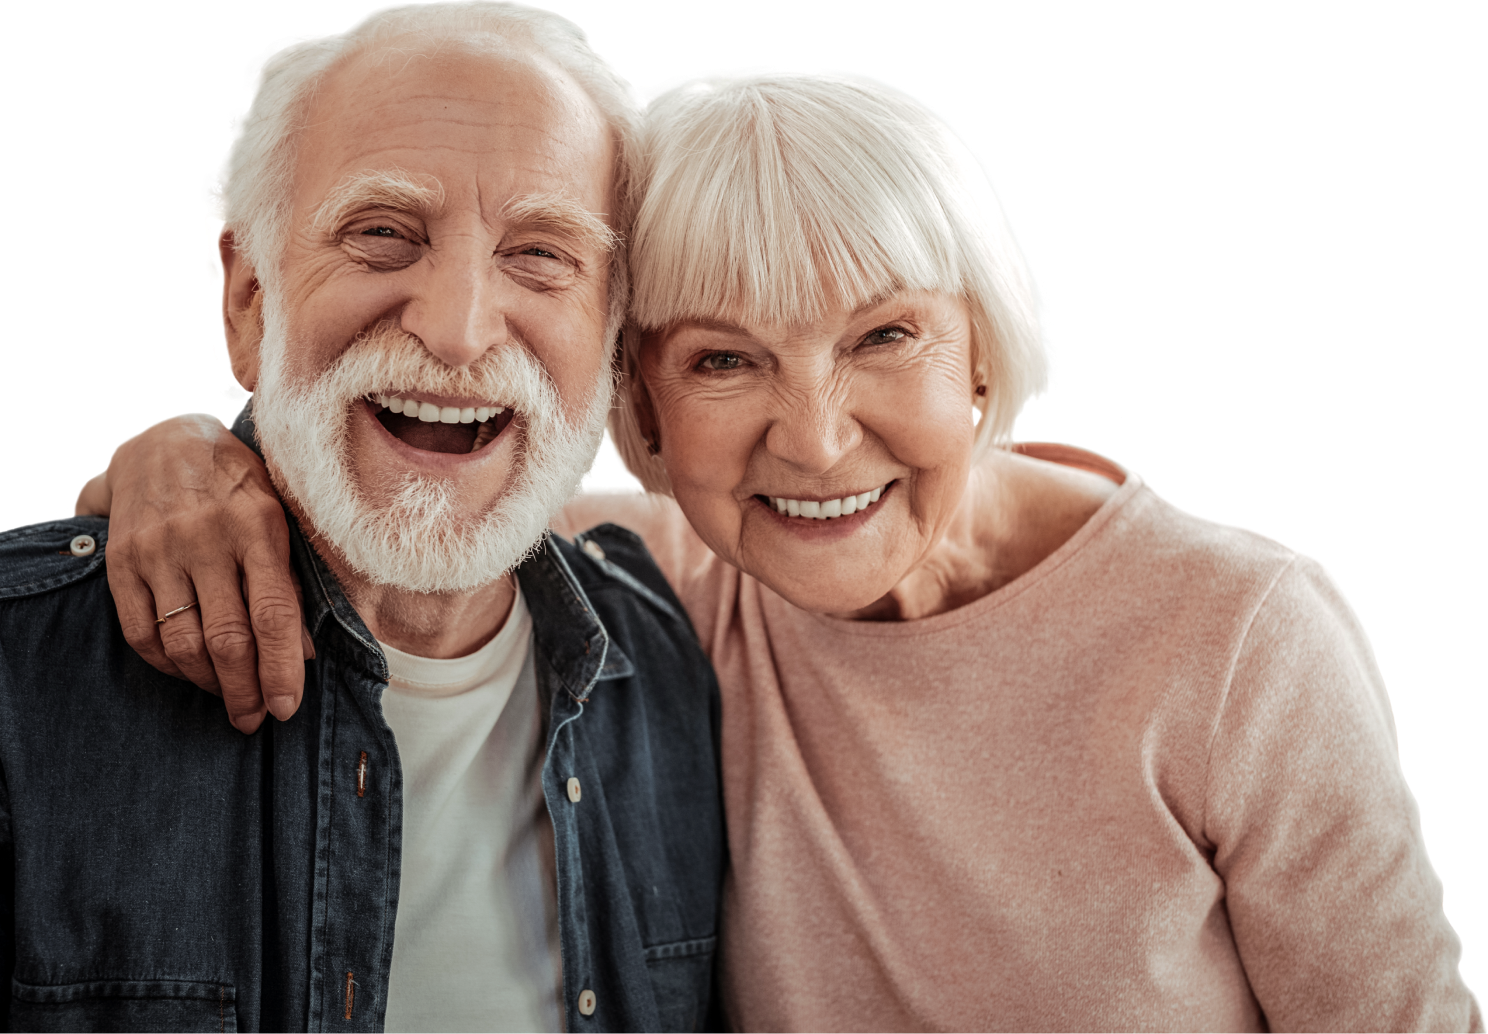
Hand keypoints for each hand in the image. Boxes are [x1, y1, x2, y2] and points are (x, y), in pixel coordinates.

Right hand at [78, 413, 312, 732]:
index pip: (274, 614)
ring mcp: (159, 550)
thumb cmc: (238, 485)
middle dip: (244, 690)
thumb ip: (290, 580)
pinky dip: (167, 664)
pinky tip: (188, 672)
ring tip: (228, 698)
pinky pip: (142, 631)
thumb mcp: (279, 517)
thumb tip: (303, 651)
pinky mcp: (123, 561)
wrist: (166, 440)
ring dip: (208, 683)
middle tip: (255, 718)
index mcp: (258, 527)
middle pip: (227, 637)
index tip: (287, 707)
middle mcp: (206, 539)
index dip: (281, 668)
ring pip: (183, 641)